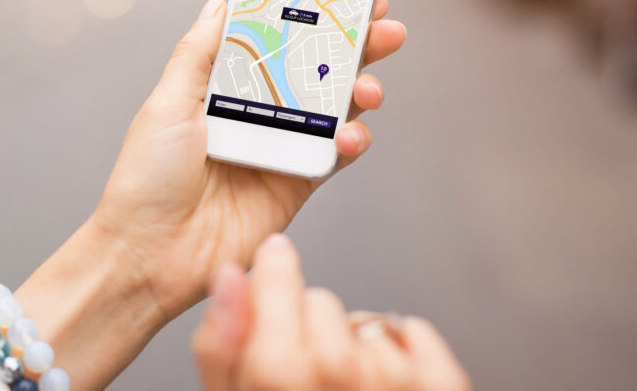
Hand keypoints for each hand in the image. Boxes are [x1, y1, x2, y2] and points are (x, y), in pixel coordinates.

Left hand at [15, 0, 405, 389]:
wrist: (149, 254)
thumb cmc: (146, 179)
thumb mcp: (166, 103)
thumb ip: (197, 53)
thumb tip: (219, 2)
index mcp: (225, 87)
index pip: (277, 40)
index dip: (310, 16)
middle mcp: (258, 112)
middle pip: (317, 68)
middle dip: (355, 45)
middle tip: (383, 26)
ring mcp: (281, 146)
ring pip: (335, 108)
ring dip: (360, 90)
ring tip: (368, 88)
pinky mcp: (297, 183)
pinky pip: (334, 154)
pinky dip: (351, 141)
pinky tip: (351, 134)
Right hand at [193, 235, 471, 390]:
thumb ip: (221, 347)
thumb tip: (230, 278)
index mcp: (276, 384)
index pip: (276, 288)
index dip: (273, 273)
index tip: (275, 259)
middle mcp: (338, 383)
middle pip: (322, 304)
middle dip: (310, 321)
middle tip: (305, 368)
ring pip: (368, 323)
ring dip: (355, 342)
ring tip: (345, 389)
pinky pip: (416, 333)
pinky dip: (405, 341)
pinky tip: (384, 375)